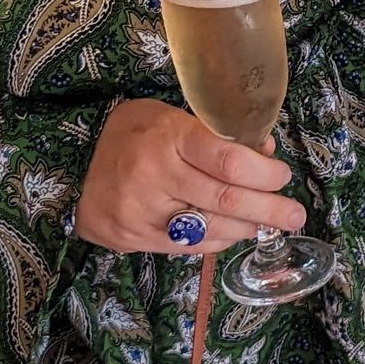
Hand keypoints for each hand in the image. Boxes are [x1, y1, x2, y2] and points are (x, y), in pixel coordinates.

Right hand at [74, 100, 304, 255]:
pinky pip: (191, 246)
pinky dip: (219, 240)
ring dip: (248, 227)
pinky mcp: (138, 239)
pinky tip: (233, 231)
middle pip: (227, 200)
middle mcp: (156, 176)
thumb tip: (264, 151)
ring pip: (212, 228)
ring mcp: (145, 212)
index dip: (265, 173)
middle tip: (295, 214)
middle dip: (270, 209)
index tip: (281, 176)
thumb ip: (213, 133)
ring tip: (266, 222)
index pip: (228, 161)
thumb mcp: (166, 116)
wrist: (69, 168)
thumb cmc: (127, 134)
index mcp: (167, 136)